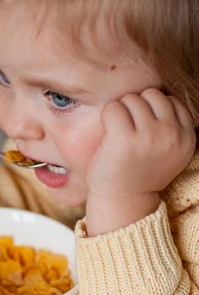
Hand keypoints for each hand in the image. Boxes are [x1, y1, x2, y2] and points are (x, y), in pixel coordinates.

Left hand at [85, 89, 195, 235]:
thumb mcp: (170, 151)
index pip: (172, 101)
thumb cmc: (141, 172)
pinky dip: (107, 117)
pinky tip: (108, 134)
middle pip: (152, 95)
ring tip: (119, 134)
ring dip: (122, 112)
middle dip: (137, 108)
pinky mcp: (124, 139)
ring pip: (132, 99)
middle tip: (129, 131)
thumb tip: (160, 94)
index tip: (144, 131)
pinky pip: (113, 108)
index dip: (153, 111)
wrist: (123, 201)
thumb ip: (173, 126)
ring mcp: (149, 136)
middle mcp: (172, 135)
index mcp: (187, 138)